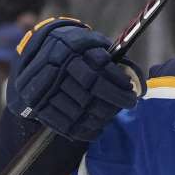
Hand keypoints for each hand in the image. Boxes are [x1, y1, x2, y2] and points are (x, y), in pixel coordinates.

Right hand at [7, 19, 144, 141]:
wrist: (39, 50)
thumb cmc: (75, 47)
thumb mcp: (91, 43)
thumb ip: (112, 59)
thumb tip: (136, 81)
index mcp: (67, 52)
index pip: (95, 78)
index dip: (116, 89)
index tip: (132, 94)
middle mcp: (53, 71)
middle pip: (88, 98)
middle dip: (112, 105)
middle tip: (127, 104)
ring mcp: (43, 90)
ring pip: (77, 113)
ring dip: (100, 118)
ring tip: (111, 115)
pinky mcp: (38, 105)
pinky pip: (64, 126)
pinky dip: (85, 131)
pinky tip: (98, 129)